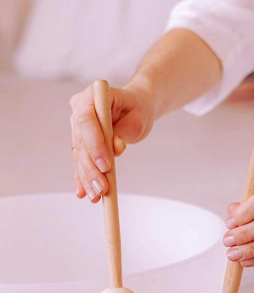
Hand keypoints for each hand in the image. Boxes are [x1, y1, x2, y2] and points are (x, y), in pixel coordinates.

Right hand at [70, 83, 154, 202]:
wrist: (134, 108)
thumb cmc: (137, 109)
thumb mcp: (138, 118)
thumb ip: (125, 131)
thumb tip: (116, 148)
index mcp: (92, 96)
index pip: (87, 120)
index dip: (94, 143)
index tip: (106, 164)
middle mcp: (79, 111)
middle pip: (81, 142)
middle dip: (91, 168)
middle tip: (102, 188)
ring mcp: (77, 127)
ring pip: (79, 155)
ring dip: (87, 177)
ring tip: (96, 196)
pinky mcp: (80, 142)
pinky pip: (80, 161)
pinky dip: (83, 178)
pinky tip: (84, 193)